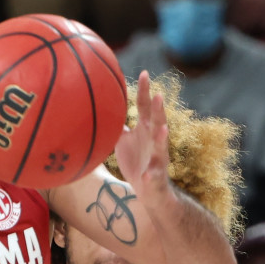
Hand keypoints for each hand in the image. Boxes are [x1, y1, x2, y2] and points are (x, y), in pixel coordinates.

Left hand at [113, 70, 169, 200]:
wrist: (148, 190)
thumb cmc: (135, 162)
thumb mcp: (122, 140)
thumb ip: (116, 124)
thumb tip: (101, 107)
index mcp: (146, 129)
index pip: (145, 106)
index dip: (145, 90)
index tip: (145, 73)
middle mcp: (154, 140)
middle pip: (157, 121)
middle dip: (159, 109)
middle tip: (158, 94)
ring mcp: (158, 158)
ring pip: (161, 145)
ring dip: (162, 137)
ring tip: (162, 129)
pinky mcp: (156, 176)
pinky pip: (154, 175)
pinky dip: (151, 174)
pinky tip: (147, 175)